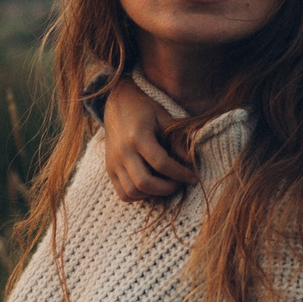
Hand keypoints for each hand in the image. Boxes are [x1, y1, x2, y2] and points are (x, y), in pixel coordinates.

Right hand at [102, 78, 196, 201]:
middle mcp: (123, 152)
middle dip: (166, 189)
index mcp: (137, 137)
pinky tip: (150, 188)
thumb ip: (177, 140)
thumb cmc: (144, 110)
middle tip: (179, 184)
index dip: (180, 173)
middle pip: (144, 182)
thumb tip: (191, 161)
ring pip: (132, 192)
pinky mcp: (110, 169)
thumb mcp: (163, 118)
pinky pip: (123, 193)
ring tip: (165, 186)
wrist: (116, 105)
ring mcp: (113, 162)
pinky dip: (138, 196)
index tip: (193, 178)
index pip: (161, 163)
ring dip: (152, 194)